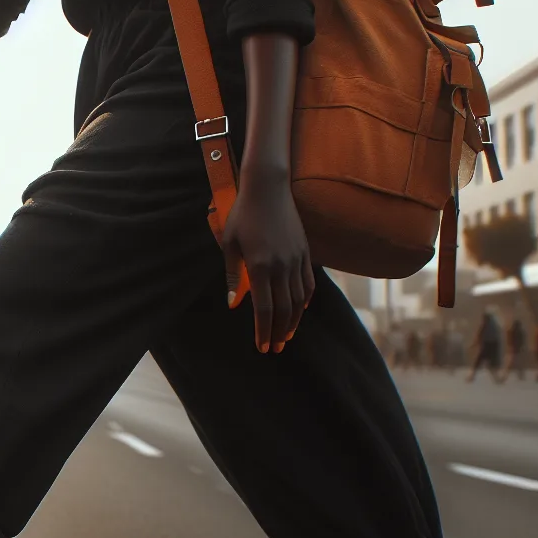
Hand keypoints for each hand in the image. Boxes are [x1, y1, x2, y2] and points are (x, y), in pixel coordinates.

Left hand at [222, 179, 314, 353]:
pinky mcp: (305, 252)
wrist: (268, 188)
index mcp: (260, 267)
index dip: (263, 331)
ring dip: (292, 322)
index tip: (262, 347)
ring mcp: (296, 260)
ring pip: (298, 300)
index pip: (264, 309)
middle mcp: (281, 266)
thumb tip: (233, 304)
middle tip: (274, 348)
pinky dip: (304, 301)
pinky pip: (308, 284)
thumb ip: (233, 276)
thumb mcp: (229, 245)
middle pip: (283, 310)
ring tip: (285, 336)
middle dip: (278, 333)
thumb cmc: (242, 215)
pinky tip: (299, 311)